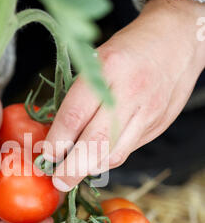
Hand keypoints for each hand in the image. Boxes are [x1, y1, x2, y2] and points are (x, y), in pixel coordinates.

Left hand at [44, 0, 204, 190]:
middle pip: (96, 143)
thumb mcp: (98, 60)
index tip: (46, 156)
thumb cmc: (129, 49)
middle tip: (58, 181)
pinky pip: (128, 150)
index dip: (57, 142)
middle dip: (72, 168)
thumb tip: (57, 134)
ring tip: (74, 173)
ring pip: (114, 154)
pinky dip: (108, 159)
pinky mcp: (158, 125)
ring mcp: (148, 112)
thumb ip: (81, 95)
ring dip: (90, 168)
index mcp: (109, 68)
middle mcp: (130, 93)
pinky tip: (96, 158)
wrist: (177, 40)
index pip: (75, 115)